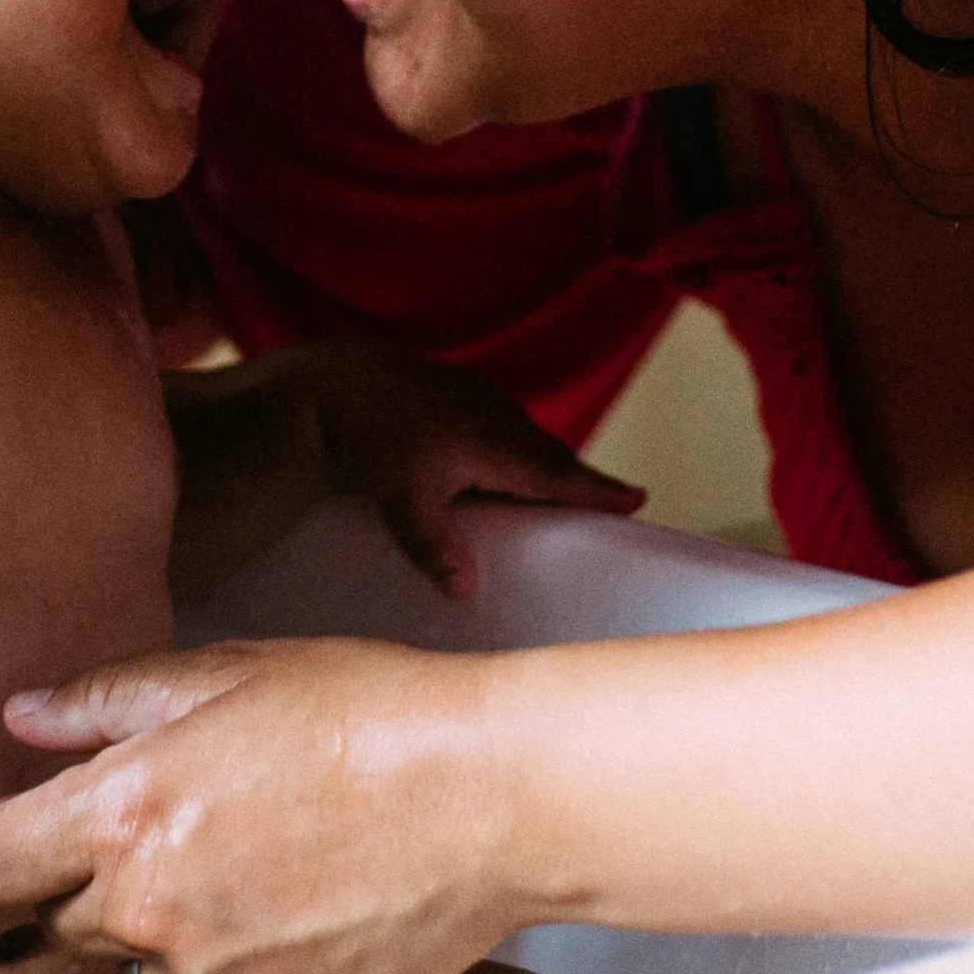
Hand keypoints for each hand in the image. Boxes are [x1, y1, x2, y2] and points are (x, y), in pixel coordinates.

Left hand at [0, 635, 517, 973]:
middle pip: (60, 921)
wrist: (484, 793)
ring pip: (142, 964)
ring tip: (246, 853)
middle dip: (89, 877)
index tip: (40, 823)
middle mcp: (155, 913)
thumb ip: (102, 702)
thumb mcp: (219, 672)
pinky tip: (293, 898)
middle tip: (165, 823)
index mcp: (124, 816)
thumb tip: (25, 717)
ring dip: (167, 921)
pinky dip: (240, 961)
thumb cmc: (361, 715)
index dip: (10, 839)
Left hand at [300, 340, 641, 598]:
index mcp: (488, 440)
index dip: (597, 489)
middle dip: (584, 482)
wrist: (334, 381)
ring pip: (530, 441)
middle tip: (619, 508)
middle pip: (551, 457)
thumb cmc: (367, 439)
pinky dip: (523, 452)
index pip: (555, 473)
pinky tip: (515, 475)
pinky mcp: (467, 394)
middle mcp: (495, 415)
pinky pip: (510, 429)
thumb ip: (431, 546)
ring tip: (575, 502)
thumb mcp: (396, 498)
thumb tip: (466, 592)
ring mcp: (482, 399)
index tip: (639, 500)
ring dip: (551, 468)